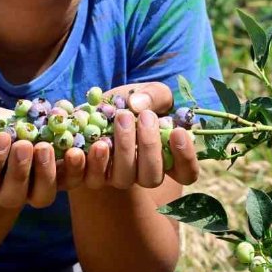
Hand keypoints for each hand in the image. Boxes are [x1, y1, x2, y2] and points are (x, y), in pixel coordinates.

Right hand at [0, 107, 70, 208]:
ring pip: (42, 196)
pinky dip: (77, 169)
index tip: (2, 136)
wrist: (19, 129)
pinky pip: (71, 184)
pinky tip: (77, 149)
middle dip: (19, 170)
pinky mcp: (61, 183)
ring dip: (46, 174)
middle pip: (13, 194)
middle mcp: (9, 194)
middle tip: (25, 144)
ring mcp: (36, 191)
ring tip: (46, 146)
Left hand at [74, 83, 200, 190]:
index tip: (177, 132)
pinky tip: (84, 145)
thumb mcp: (147, 93)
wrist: (95, 108)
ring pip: (124, 178)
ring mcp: (117, 176)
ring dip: (123, 149)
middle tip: (144, 116)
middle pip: (152, 177)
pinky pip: (91, 178)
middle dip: (149, 146)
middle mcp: (142, 173)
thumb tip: (137, 104)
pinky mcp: (91, 174)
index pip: (186, 173)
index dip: (185, 158)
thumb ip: (152, 96)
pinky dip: (88, 162)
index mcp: (165, 158)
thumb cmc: (130, 103)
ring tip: (121, 118)